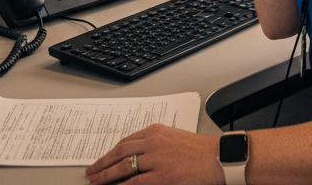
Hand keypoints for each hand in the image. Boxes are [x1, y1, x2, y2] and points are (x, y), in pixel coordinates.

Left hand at [85, 124, 221, 184]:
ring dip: (107, 175)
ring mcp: (157, 159)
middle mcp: (153, 142)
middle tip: (91, 171)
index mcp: (155, 131)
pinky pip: (136, 182)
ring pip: (124, 166)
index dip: (111, 152)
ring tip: (96, 181)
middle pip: (120, 152)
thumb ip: (156, 145)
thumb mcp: (174, 140)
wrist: (219, 158)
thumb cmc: (201, 151)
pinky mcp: (163, 175)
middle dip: (103, 163)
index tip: (102, 159)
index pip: (126, 141)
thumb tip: (139, 156)